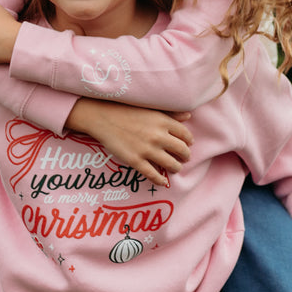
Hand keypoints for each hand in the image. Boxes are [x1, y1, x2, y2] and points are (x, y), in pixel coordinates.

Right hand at [66, 98, 192, 187]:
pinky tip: (163, 182)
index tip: (188, 145)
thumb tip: (188, 116)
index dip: (189, 141)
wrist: (102, 117)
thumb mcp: (151, 109)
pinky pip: (153, 175)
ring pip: (172, 165)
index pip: (186, 135)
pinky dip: (160, 180)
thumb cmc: (126, 110)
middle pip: (182, 151)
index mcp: (163, 121)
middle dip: (185, 156)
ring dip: (176, 168)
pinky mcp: (135, 161)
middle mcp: (158, 136)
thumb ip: (171, 114)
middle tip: (184, 158)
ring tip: (174, 168)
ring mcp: (147, 149)